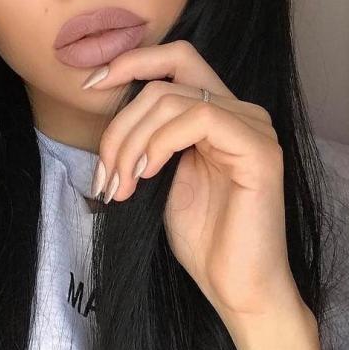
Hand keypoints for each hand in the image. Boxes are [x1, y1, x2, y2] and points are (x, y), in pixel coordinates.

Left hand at [83, 40, 306, 322]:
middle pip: (164, 81)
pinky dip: (160, 142)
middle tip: (104, 175)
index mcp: (218, 115)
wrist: (237, 288)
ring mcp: (253, 127)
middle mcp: (240, 112)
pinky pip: (199, 118)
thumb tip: (111, 117)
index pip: (175, 61)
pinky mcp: (259, 148)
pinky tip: (148, 175)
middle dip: (120, 125)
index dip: (131, 62)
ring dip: (131, 143)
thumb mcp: (160, 178)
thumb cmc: (203, 240)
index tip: (89, 85)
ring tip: (120, 186)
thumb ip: (148, 140)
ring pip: (172, 100)